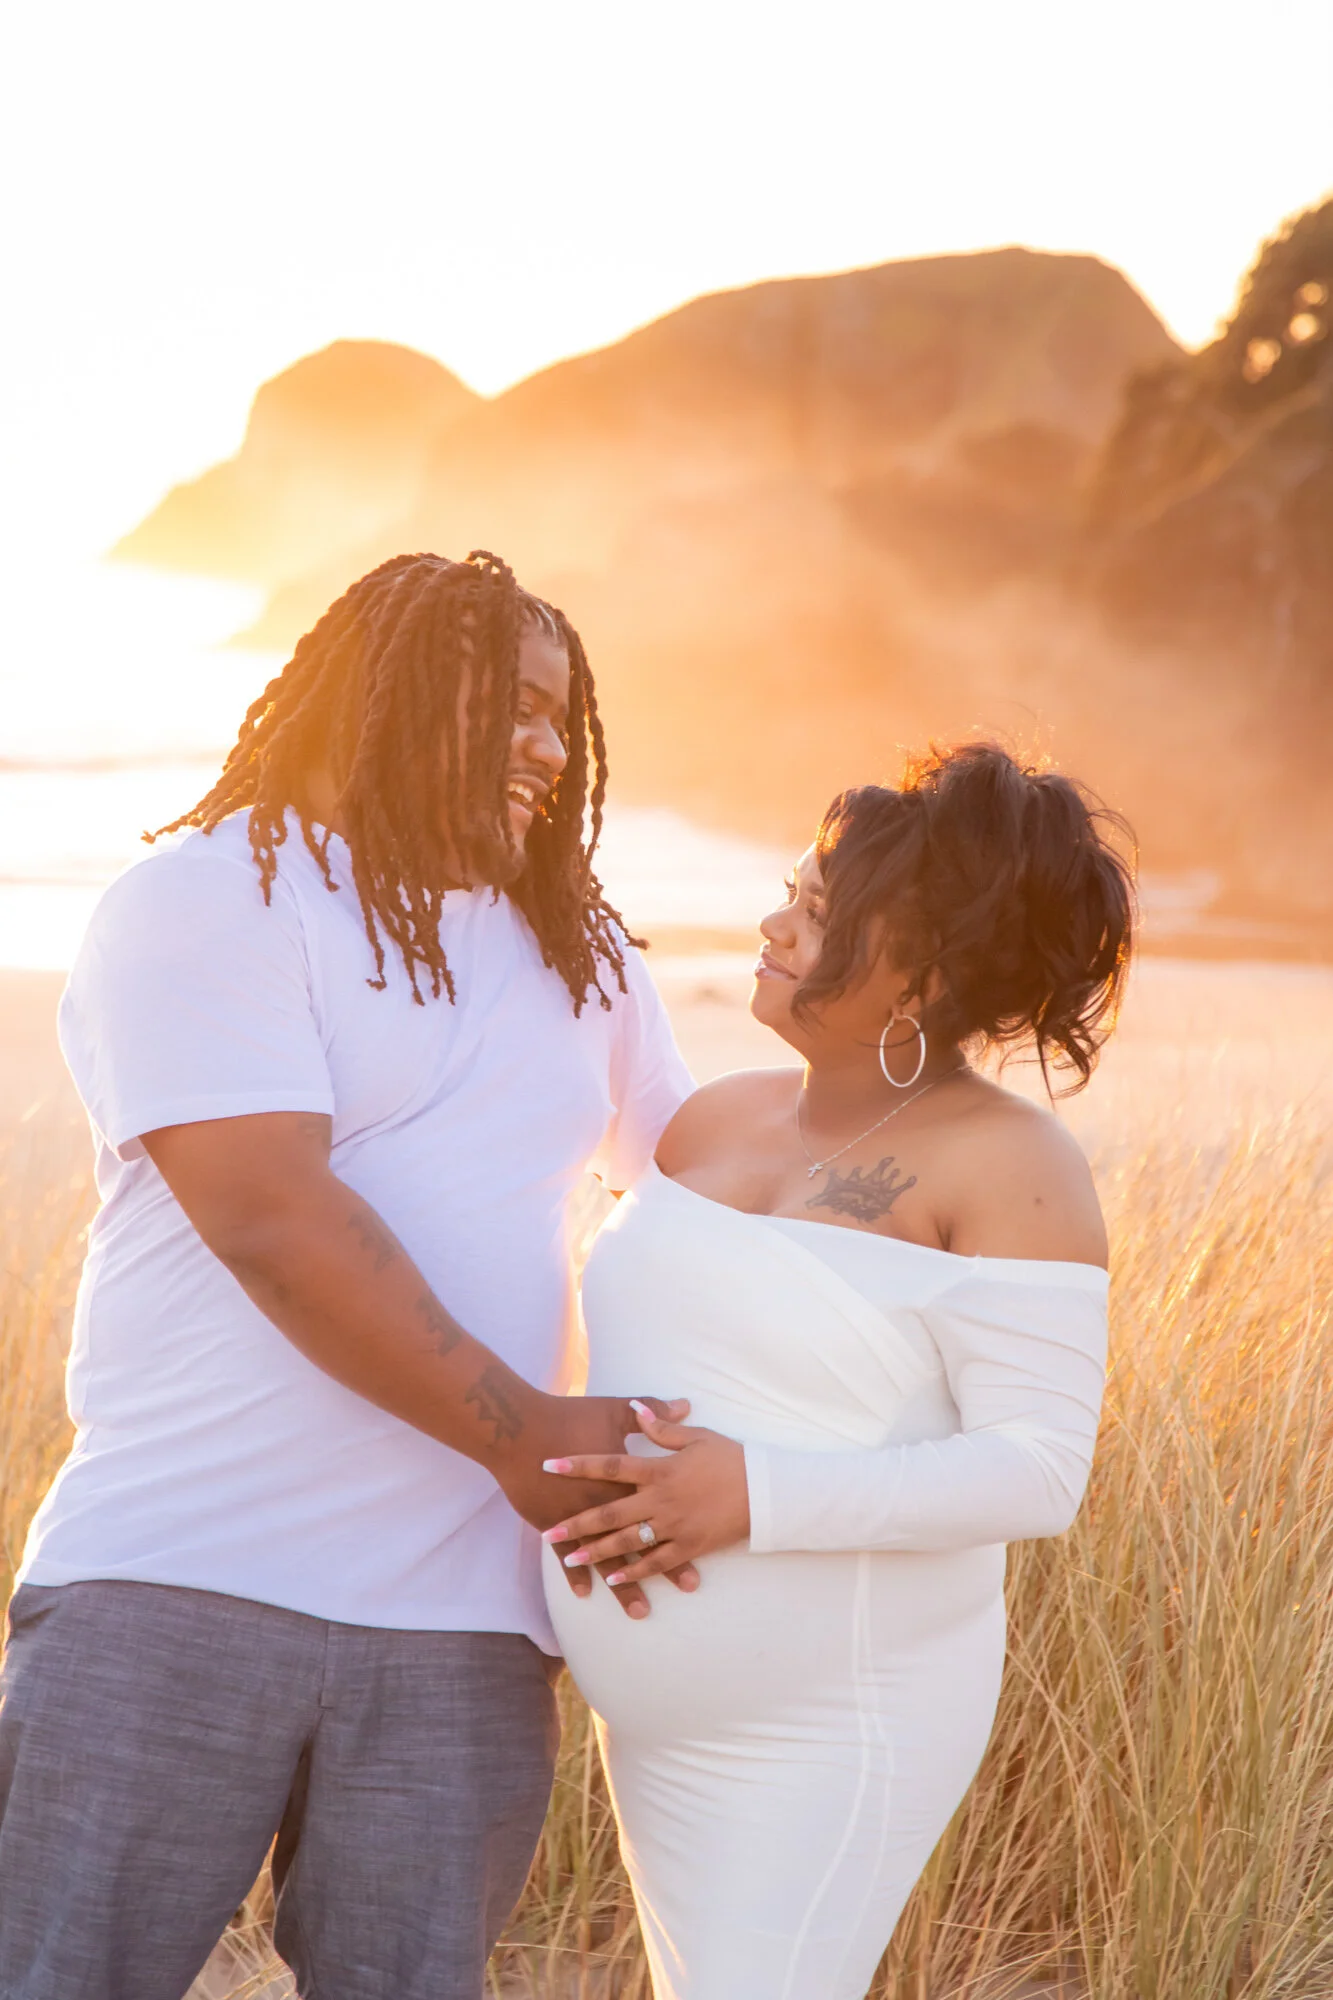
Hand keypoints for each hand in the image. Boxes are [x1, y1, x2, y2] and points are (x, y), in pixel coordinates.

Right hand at [497, 1392, 699, 1619]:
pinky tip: (584, 1594)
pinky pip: (565, 1556)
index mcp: (626, 1479)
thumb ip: (651, 1413)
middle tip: (689, 1586)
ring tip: (641, 1611)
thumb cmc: (567, 1416)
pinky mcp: (552, 1522)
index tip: (707, 1539)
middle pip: (642, 1539)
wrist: (518, 1428)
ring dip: (624, 1586)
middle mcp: (607, 1504)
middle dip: (666, 1565)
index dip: (685, 1524)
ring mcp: (578, 1517)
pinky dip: (575, 1574)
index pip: (662, 1507)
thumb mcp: (613, 1410)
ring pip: (607, 1558)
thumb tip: (684, 1405)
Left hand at [541, 1401, 749, 1586]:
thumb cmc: (731, 1458)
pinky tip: (613, 1580)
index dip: (579, 1465)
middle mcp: (662, 1500)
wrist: (765, 1490)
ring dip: (598, 1551)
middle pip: (611, 1512)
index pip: (612, 1465)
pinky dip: (634, 1573)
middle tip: (550, 1531)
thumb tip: (636, 1408)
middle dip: (578, 1522)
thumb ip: (663, 1426)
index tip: (550, 1465)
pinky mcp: (689, 1547)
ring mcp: (675, 1527)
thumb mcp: (697, 1437)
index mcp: (661, 1470)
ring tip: (572, 1557)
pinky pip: (656, 1563)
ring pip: (629, 1542)